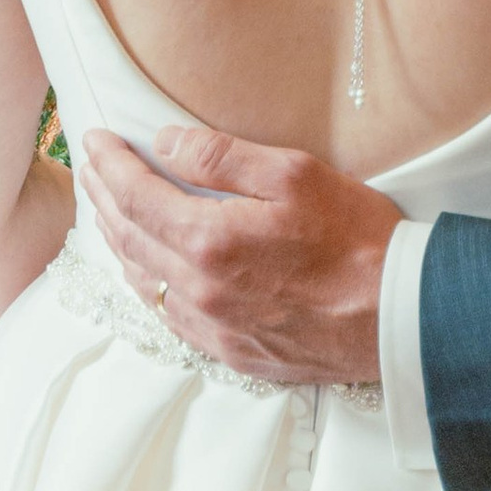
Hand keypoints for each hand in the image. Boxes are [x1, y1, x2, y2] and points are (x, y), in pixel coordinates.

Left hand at [78, 127, 396, 389]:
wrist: (398, 316)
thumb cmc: (356, 239)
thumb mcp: (295, 175)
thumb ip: (222, 157)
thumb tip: (166, 142)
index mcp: (210, 241)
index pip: (137, 196)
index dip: (110, 164)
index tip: (95, 138)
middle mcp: (198, 291)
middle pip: (129, 238)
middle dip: (104, 197)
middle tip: (91, 167)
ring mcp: (211, 327)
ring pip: (141, 281)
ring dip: (118, 241)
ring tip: (107, 210)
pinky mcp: (230, 351)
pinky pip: (168, 315)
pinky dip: (146, 282)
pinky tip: (146, 268)